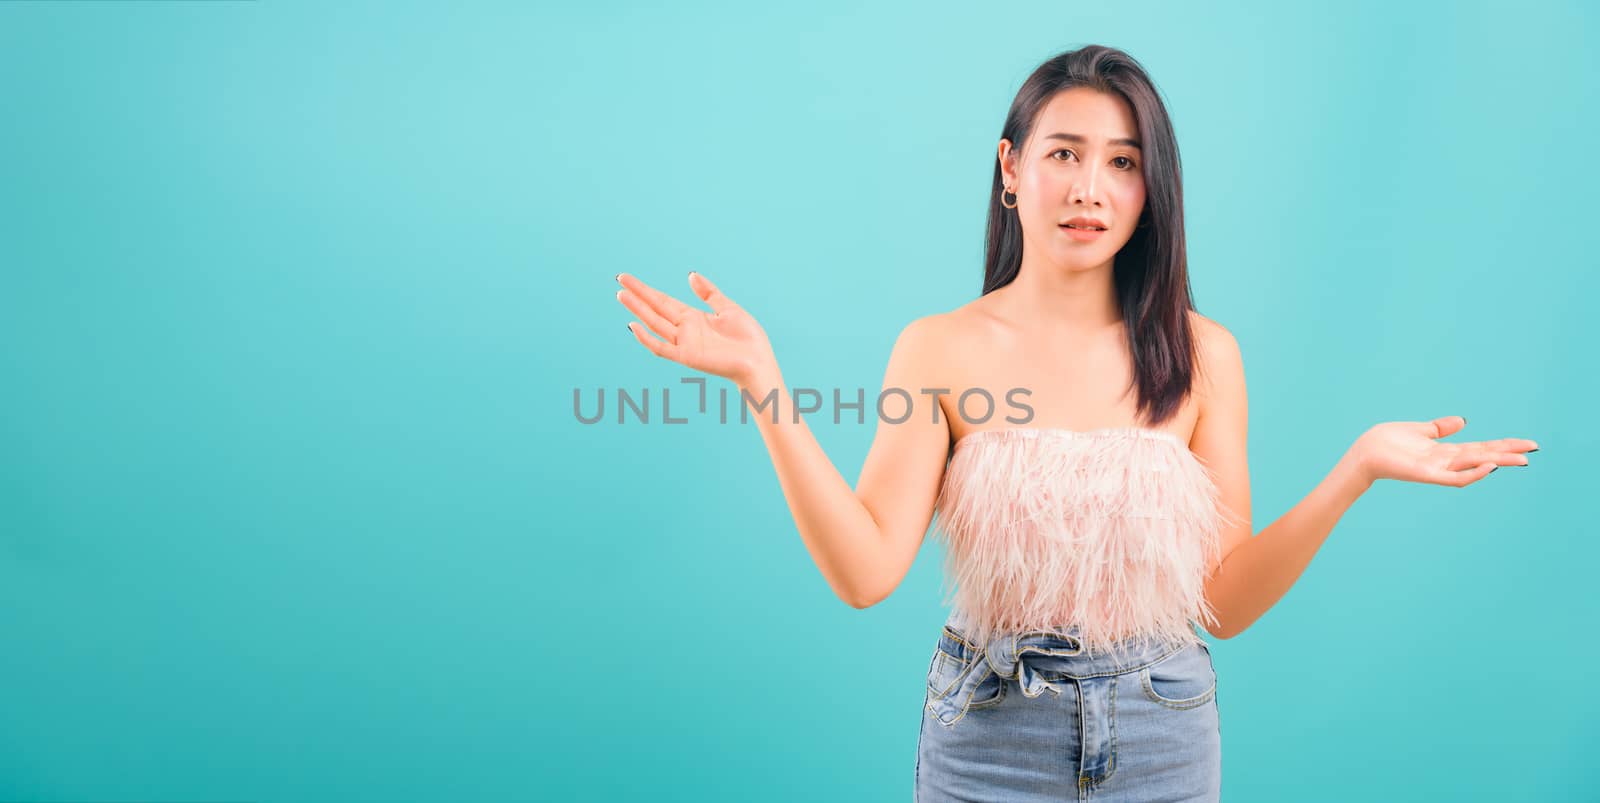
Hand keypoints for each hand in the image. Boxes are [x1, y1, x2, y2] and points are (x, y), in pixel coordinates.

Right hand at [616, 271, 777, 387]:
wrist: (758, 361)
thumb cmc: (747, 339)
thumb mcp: (727, 308)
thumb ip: (709, 293)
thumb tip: (690, 275)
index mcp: (693, 318)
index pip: (663, 301)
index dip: (646, 289)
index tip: (628, 278)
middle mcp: (684, 330)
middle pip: (655, 308)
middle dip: (637, 294)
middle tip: (619, 279)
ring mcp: (684, 343)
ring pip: (655, 323)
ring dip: (638, 310)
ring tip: (622, 294)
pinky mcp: (687, 357)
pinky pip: (662, 348)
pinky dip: (647, 338)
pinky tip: (634, 325)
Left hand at [1350, 416, 1537, 487]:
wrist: (1363, 453)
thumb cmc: (1386, 442)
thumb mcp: (1418, 430)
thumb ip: (1440, 428)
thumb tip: (1464, 421)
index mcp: (1445, 450)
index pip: (1481, 447)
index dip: (1503, 445)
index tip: (1527, 443)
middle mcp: (1445, 461)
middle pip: (1484, 456)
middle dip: (1508, 453)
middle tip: (1533, 451)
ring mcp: (1437, 469)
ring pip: (1474, 466)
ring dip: (1497, 462)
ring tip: (1520, 459)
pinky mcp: (1427, 475)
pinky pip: (1454, 478)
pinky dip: (1472, 473)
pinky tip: (1489, 466)